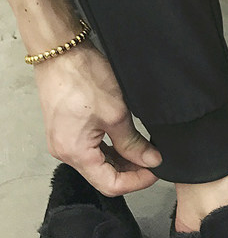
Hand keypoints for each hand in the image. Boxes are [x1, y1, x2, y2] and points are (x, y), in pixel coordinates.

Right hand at [34, 43, 161, 194]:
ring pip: (100, 163)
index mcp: (75, 153)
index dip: (137, 181)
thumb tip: (152, 161)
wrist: (61, 52)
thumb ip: (134, 143)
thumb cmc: (84, 79)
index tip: (156, 170)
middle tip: (154, 159)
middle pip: (104, 176)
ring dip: (123, 160)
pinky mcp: (68, 131)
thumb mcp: (117, 114)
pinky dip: (112, 149)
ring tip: (145, 149)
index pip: (110, 185)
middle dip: (132, 171)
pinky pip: (92, 149)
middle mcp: (65, 151)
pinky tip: (129, 142)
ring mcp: (65, 141)